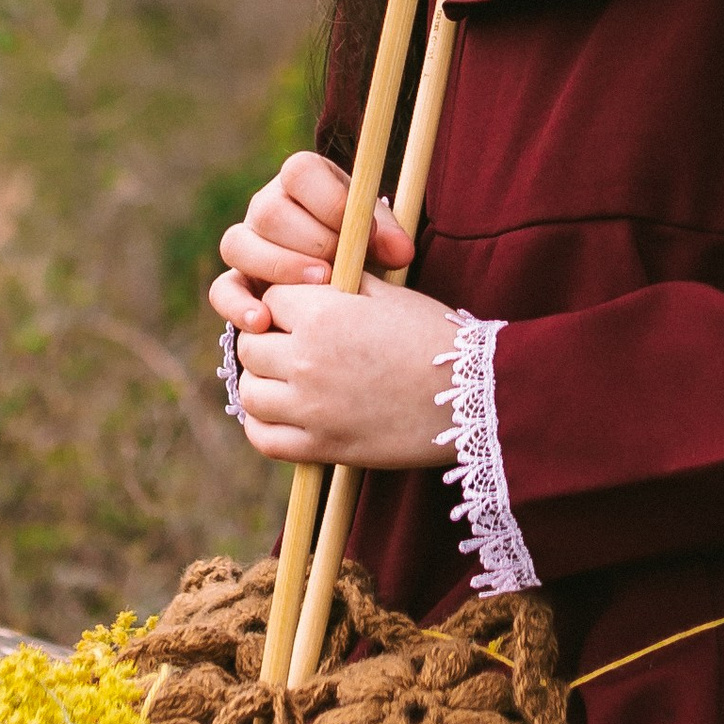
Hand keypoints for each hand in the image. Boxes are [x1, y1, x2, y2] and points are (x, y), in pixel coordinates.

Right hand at [208, 153, 414, 333]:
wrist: (346, 278)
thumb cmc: (364, 247)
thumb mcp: (380, 236)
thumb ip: (389, 238)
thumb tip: (400, 251)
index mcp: (303, 181)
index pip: (300, 172)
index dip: (330, 199)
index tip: (364, 229)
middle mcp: (267, 205)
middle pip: (268, 210)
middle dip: (309, 240)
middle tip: (339, 266)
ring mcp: (247, 242)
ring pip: (238, 244)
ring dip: (278, 266)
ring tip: (316, 285)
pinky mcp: (236, 281)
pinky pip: (222, 289)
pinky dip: (238, 305)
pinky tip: (264, 322)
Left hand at [224, 279, 454, 471]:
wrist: (474, 396)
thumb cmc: (435, 339)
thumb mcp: (390, 295)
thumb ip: (343, 284)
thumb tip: (316, 276)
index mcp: (322, 315)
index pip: (271, 298)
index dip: (285, 300)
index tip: (300, 308)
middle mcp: (306, 361)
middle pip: (250, 345)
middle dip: (267, 338)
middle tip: (290, 342)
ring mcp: (311, 408)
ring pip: (249, 393)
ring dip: (261, 381)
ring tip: (283, 378)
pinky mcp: (322, 447)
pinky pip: (265, 438)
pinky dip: (262, 426)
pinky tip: (280, 414)